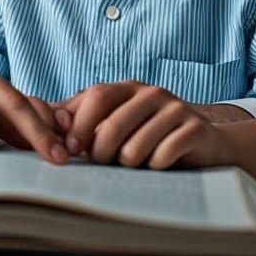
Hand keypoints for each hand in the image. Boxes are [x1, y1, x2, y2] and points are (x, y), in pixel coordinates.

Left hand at [54, 81, 229, 169]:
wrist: (205, 145)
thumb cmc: (152, 135)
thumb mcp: (119, 121)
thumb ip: (85, 117)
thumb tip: (51, 117)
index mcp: (129, 88)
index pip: (96, 96)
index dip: (79, 124)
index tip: (71, 150)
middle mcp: (152, 92)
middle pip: (112, 124)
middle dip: (100, 152)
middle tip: (101, 164)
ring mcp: (175, 108)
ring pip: (135, 147)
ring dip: (128, 164)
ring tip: (133, 164)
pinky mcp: (195, 129)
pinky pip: (163, 156)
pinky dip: (154, 167)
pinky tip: (159, 165)